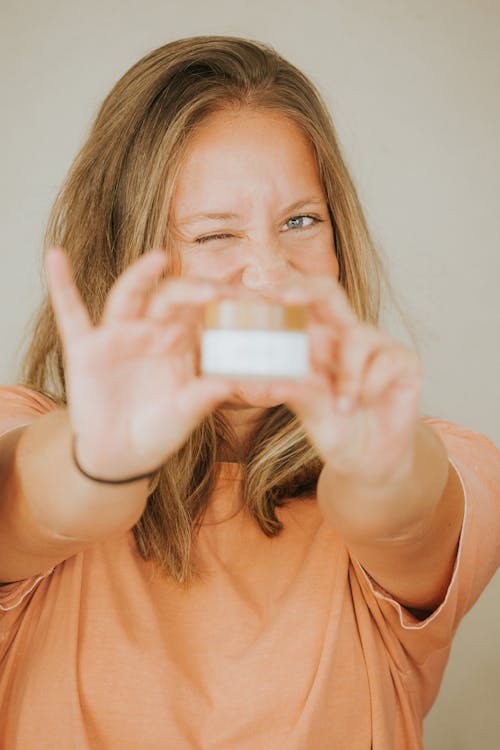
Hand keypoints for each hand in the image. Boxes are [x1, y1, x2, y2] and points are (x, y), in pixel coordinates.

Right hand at [45, 247, 234, 478]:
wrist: (120, 456)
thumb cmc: (158, 430)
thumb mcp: (183, 415)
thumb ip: (202, 398)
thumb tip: (228, 384)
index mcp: (179, 343)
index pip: (200, 312)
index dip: (218, 303)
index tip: (242, 298)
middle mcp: (150, 331)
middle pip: (170, 298)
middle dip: (191, 291)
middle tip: (213, 291)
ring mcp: (117, 336)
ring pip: (129, 296)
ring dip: (141, 276)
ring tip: (159, 259)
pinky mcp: (85, 348)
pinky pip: (70, 313)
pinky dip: (61, 285)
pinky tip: (55, 257)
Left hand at [256, 276, 422, 486]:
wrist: (370, 461)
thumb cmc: (335, 429)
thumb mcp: (309, 411)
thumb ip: (292, 391)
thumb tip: (262, 381)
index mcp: (314, 341)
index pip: (295, 303)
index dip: (276, 288)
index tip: (251, 282)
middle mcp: (342, 335)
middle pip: (326, 292)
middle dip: (303, 287)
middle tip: (282, 295)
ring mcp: (374, 344)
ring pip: (356, 335)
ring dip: (347, 375)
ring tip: (343, 407)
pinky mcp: (402, 360)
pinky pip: (384, 360)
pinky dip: (370, 386)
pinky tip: (367, 403)